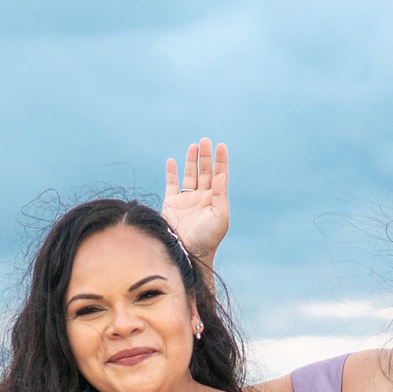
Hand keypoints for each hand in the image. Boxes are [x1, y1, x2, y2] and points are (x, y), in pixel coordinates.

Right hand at [161, 138, 228, 263]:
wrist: (188, 251)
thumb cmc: (208, 237)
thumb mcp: (220, 216)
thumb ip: (221, 195)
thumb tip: (221, 175)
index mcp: (215, 200)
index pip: (219, 175)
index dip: (221, 160)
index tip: (221, 146)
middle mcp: (202, 198)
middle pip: (204, 171)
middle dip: (205, 156)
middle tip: (205, 140)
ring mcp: (187, 200)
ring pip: (189, 175)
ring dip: (191, 160)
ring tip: (193, 146)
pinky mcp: (172, 203)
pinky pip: (172, 184)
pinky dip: (171, 173)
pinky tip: (171, 161)